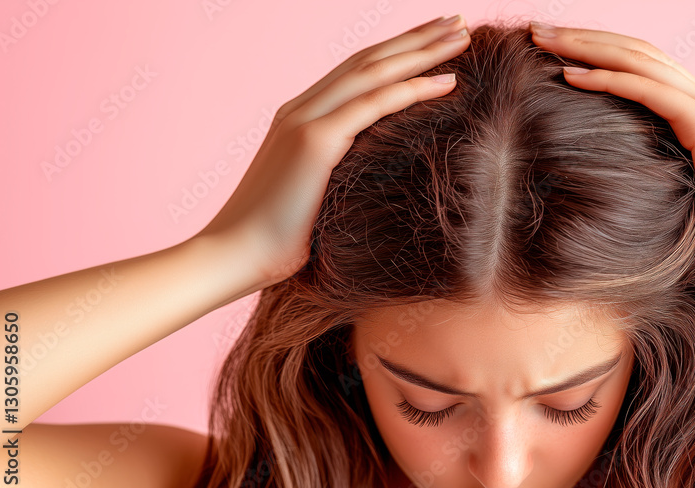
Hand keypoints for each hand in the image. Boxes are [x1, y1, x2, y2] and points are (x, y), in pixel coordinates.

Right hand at [195, 14, 470, 287]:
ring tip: (462, 35)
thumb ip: (335, 179)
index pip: (355, 71)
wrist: (232, 257)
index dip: (396, 52)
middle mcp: (300, 109)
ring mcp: (305, 121)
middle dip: (417, 38)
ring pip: (375, 72)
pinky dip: (413, 89)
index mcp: (298, 118)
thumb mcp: (310, 199)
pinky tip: (447, 81)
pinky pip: (374, 105)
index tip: (433, 40)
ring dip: (423, 51)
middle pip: (369, 59)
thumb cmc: (271, 243)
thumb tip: (370, 188)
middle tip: (458, 21)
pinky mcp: (315, 143)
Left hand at [527, 21, 694, 291]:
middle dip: (585, 38)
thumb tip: (613, 183)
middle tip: (537, 30)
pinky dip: (607, 79)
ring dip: (587, 47)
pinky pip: (649, 91)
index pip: (643, 66)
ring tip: (542, 40)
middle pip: (638, 52)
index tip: (554, 50)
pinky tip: (570, 75)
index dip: (599, 52)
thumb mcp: (679, 199)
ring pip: (640, 61)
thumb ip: (655, 176)